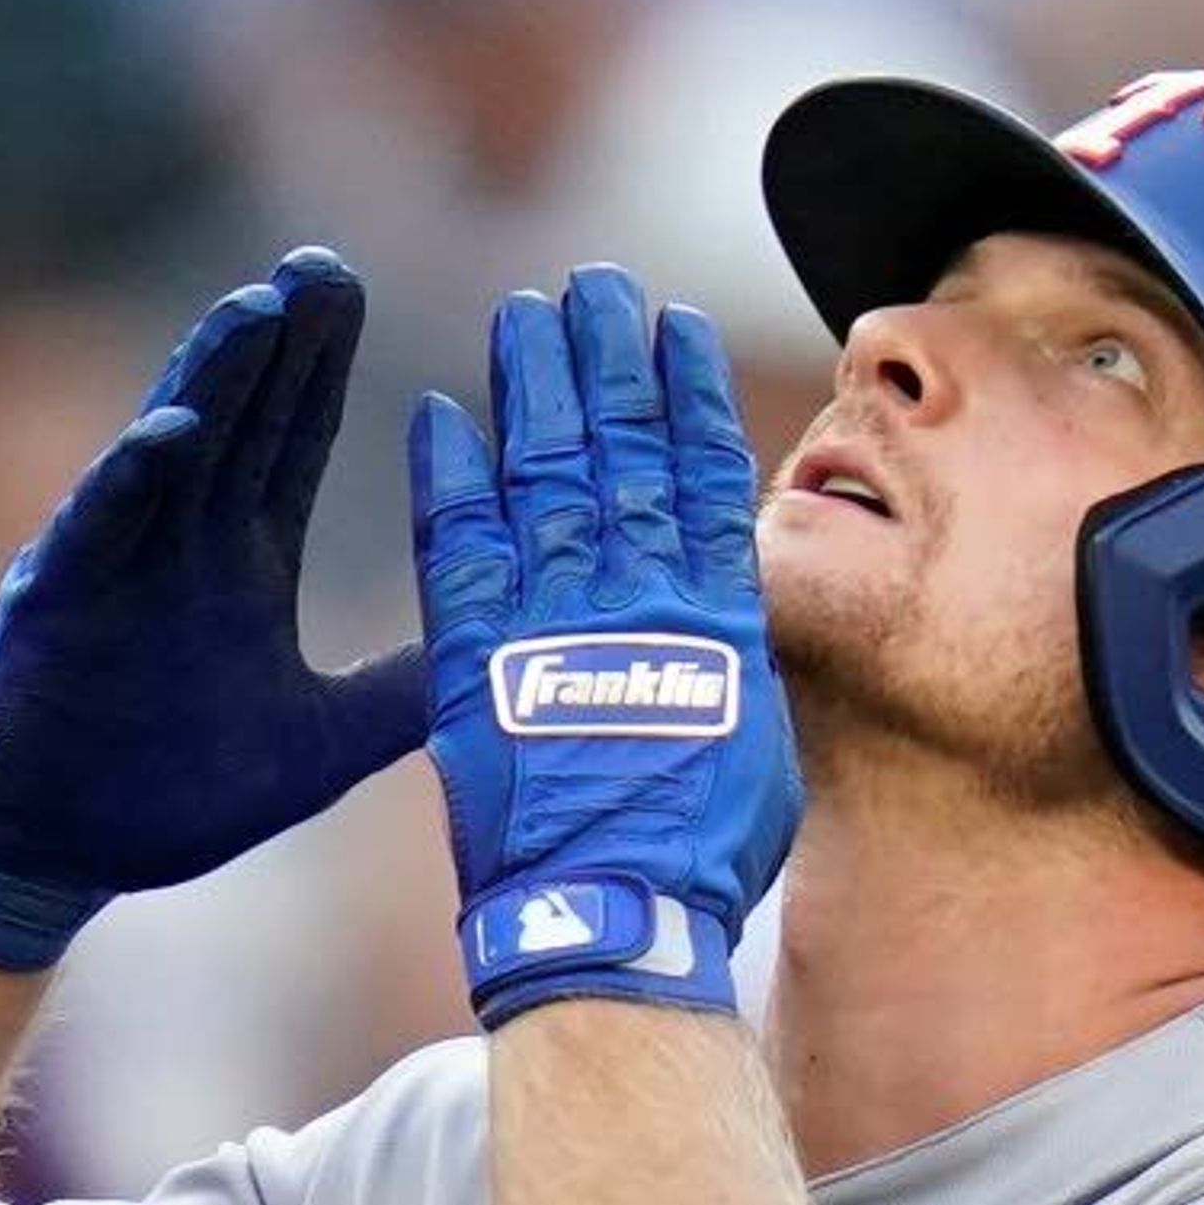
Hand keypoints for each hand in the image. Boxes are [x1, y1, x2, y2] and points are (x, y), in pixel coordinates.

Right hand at [0, 251, 426, 970]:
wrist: (60, 855)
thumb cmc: (169, 795)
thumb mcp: (320, 744)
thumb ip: (398, 696)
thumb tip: (493, 665)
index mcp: (242, 563)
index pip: (291, 440)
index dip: (322, 367)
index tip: (355, 289)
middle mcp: (183, 545)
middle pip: (240, 418)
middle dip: (279, 341)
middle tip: (321, 262)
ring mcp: (121, 567)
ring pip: (176, 450)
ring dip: (214, 379)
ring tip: (259, 305)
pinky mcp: (63, 607)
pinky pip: (101, 530)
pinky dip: (132, 480)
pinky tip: (170, 428)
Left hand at [410, 268, 801, 1024]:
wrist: (613, 919)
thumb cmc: (697, 859)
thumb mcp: (757, 748)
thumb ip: (733, 662)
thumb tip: (727, 610)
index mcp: (711, 617)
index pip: (697, 474)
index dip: (684, 395)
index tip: (672, 328)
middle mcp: (633, 598)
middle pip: (618, 450)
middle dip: (608, 361)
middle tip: (592, 285)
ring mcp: (549, 619)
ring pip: (545, 474)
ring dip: (536, 390)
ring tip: (528, 314)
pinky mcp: (473, 657)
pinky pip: (459, 545)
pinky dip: (453, 476)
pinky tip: (446, 414)